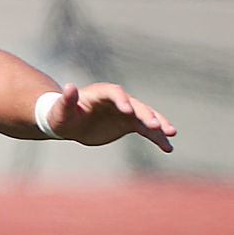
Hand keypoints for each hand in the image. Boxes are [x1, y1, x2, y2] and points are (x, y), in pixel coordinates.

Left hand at [48, 82, 174, 151]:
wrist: (70, 123)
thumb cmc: (62, 115)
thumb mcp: (62, 109)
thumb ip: (67, 99)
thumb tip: (69, 87)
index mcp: (102, 93)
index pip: (115, 93)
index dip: (122, 100)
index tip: (127, 111)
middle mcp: (118, 100)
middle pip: (136, 105)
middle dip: (146, 115)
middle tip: (155, 125)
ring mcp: (126, 112)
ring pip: (147, 117)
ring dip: (159, 125)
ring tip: (171, 135)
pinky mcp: (129, 124)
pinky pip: (147, 130)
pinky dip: (157, 138)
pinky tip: (168, 148)